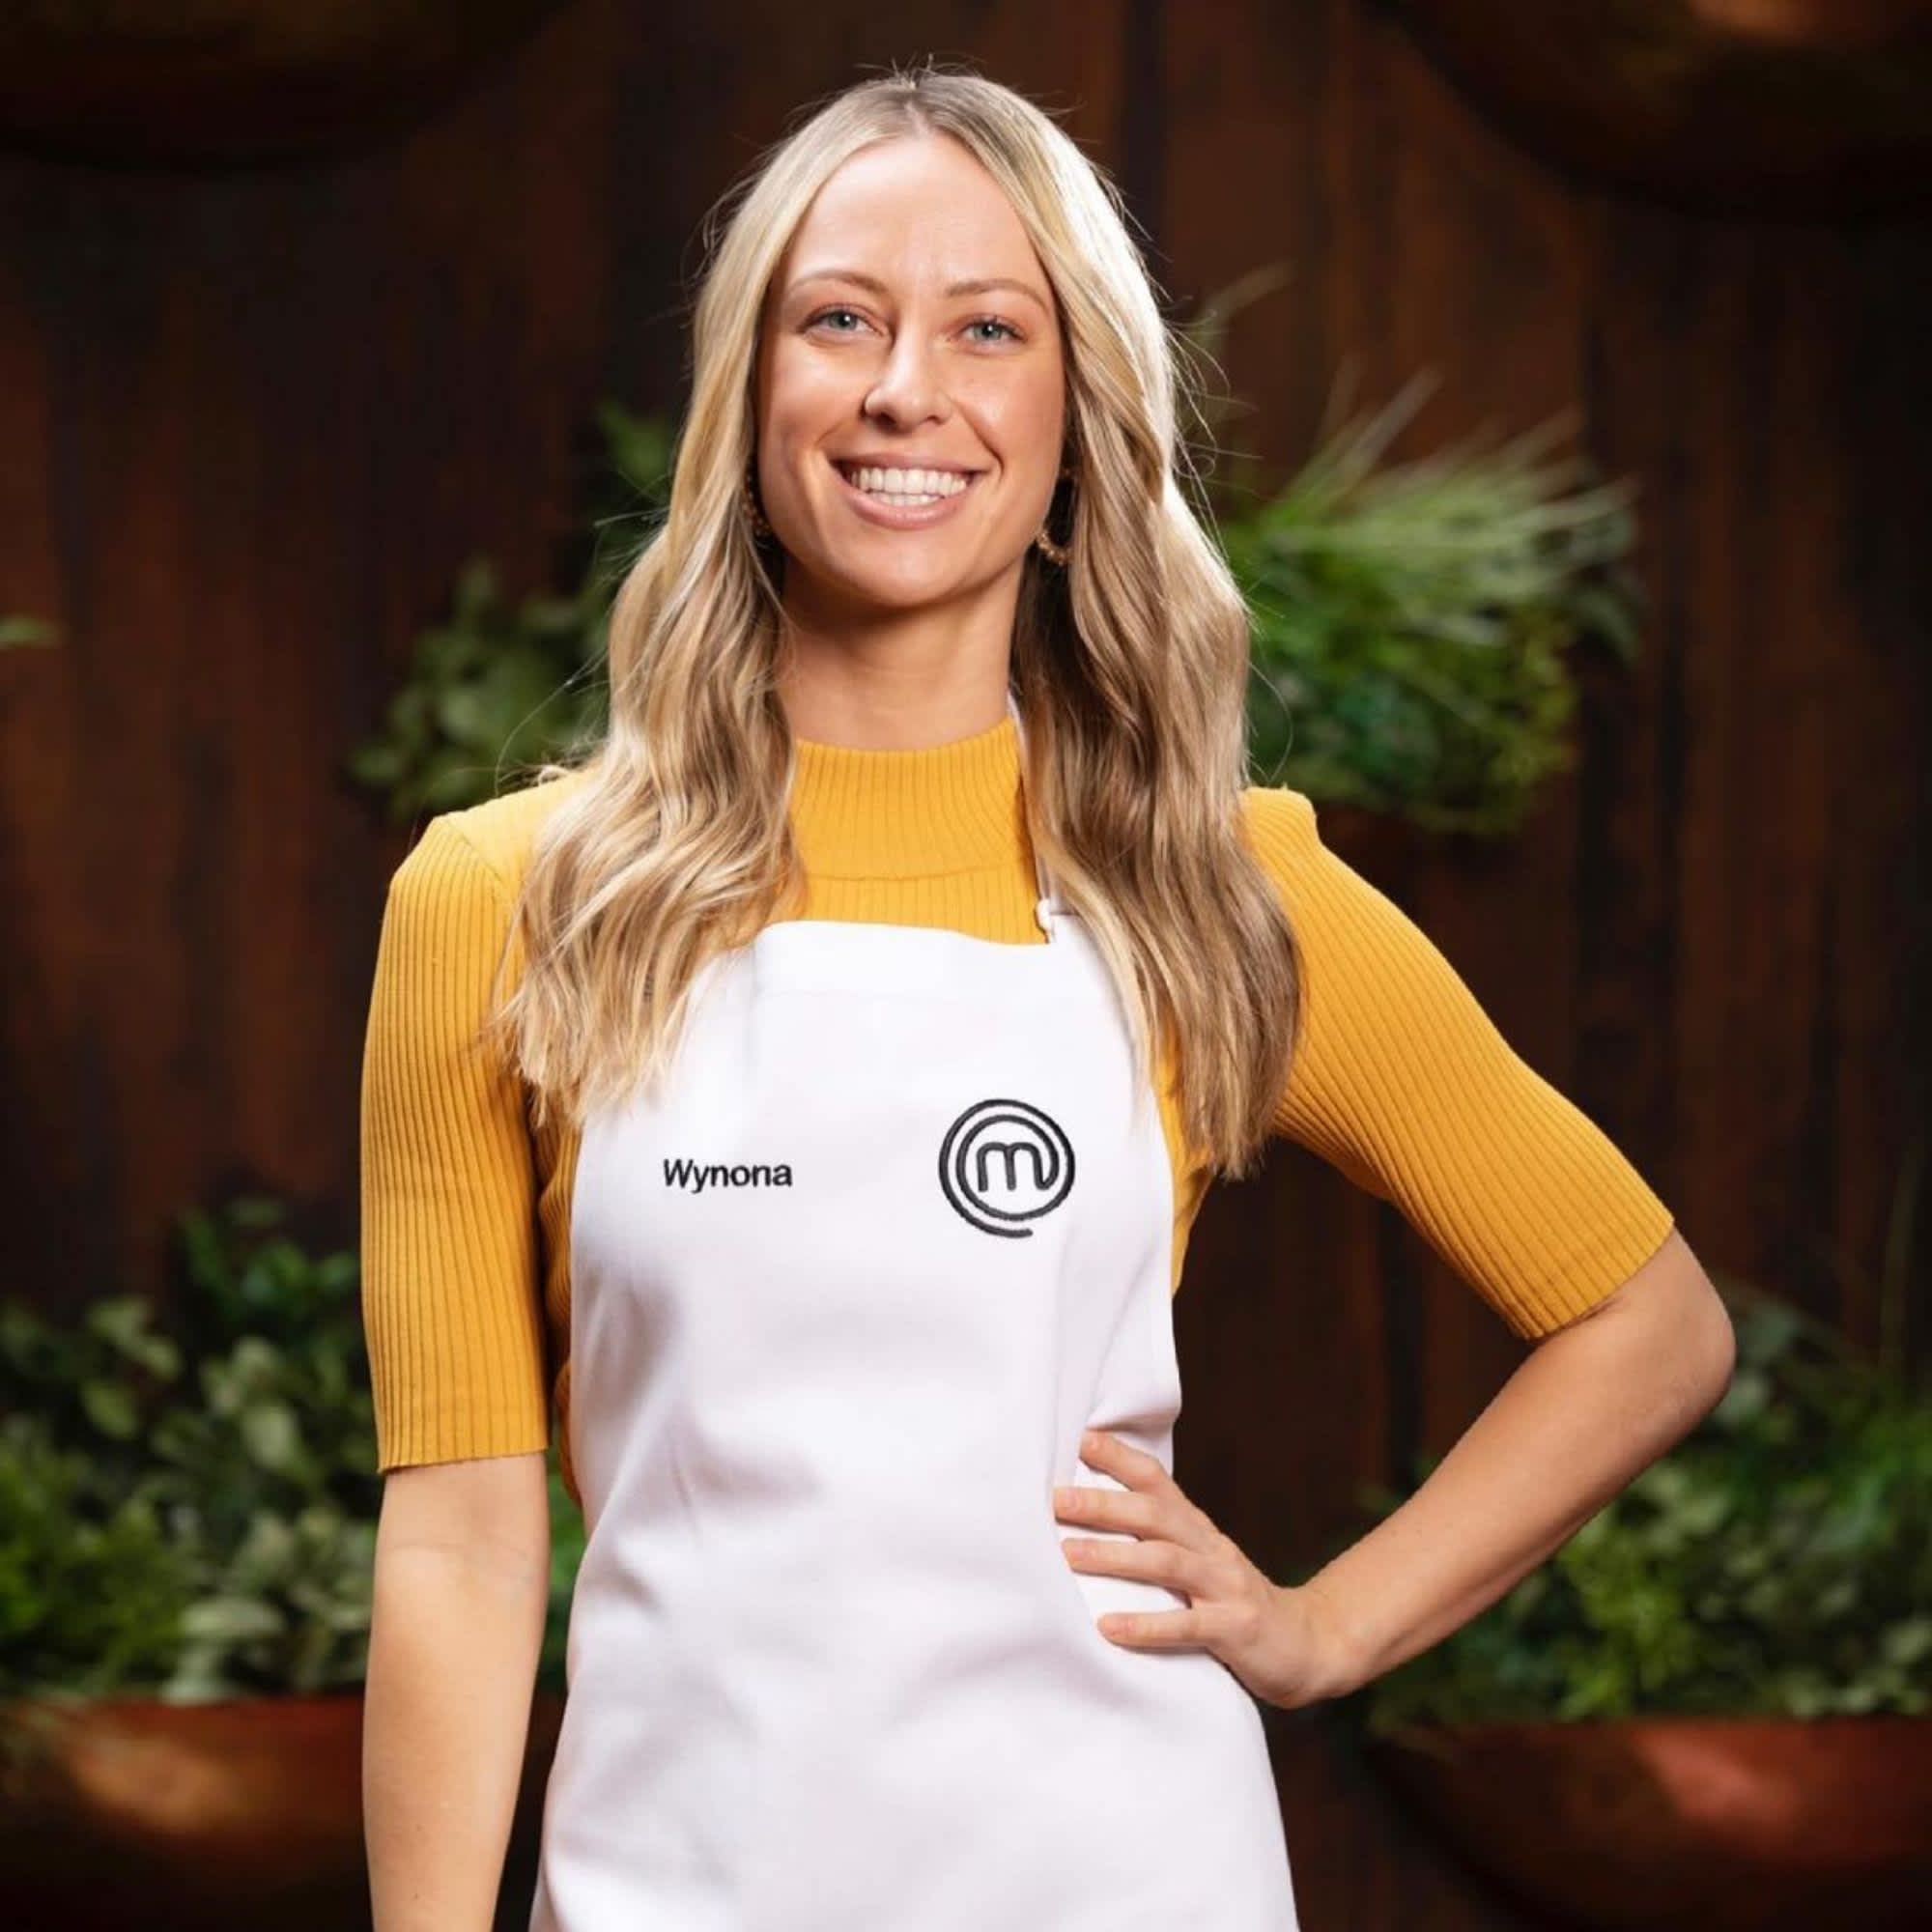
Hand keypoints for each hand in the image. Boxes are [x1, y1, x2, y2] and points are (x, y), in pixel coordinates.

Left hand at [1053, 1428, 1361, 1709]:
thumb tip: (1089, 1522)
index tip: (1079, 1439)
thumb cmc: (1234, 1604)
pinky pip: (1187, 1625)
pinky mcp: (1236, 1628)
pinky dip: (1146, 1625)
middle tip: (1055, 1499)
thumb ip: (1157, 1544)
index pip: (1157, 1482)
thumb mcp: (1199, 1564)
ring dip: (1116, 1556)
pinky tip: (1109, 1627)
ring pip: (1167, 1562)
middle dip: (1104, 1504)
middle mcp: (1212, 1548)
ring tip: (1069, 1554)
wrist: (1309, 1645)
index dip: (1120, 1458)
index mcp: (1198, 1529)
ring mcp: (1226, 1586)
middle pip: (1155, 1515)